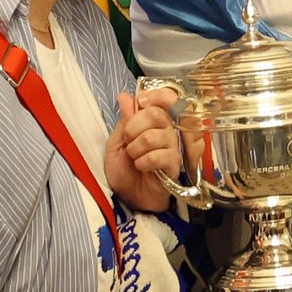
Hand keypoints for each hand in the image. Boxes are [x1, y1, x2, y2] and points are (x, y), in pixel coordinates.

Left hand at [106, 89, 179, 212]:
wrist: (127, 196)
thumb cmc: (123, 169)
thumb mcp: (116, 142)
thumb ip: (124, 119)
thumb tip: (125, 95)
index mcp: (153, 121)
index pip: (166, 98)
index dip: (156, 96)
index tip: (141, 103)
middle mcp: (166, 131)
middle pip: (156, 114)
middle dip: (133, 128)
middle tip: (127, 141)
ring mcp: (173, 147)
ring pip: (155, 135)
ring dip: (136, 148)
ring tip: (133, 158)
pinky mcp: (174, 165)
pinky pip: (161, 155)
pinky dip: (144, 161)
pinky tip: (141, 167)